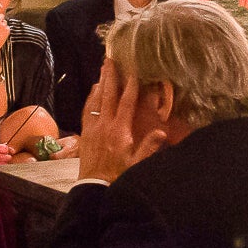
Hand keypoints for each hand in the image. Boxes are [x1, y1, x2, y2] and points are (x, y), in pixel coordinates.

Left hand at [78, 59, 168, 182]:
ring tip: (103, 69)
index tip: (133, 71)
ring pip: (96, 100)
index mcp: (120, 131)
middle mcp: (105, 126)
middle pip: (108, 95)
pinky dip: (90, 98)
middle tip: (110, 59)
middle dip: (110, 76)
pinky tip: (93, 91)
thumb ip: (149, 147)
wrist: (94, 188)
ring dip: (100, 83)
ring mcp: (93, 129)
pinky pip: (87, 111)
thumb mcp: (137, 165)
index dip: (130, 86)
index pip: (126, 103)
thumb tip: (161, 131)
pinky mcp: (85, 134)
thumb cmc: (118, 176)